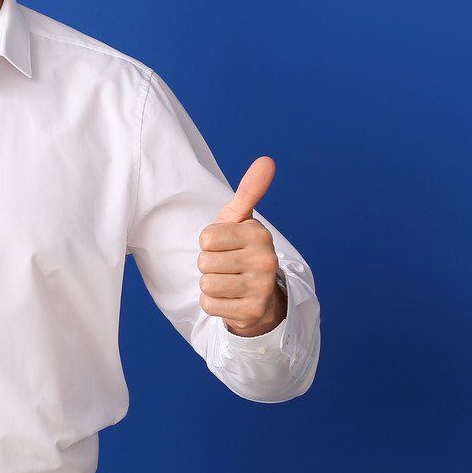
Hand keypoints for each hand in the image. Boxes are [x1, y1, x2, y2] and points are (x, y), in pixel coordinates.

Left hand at [198, 156, 284, 336]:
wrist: (258, 294)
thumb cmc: (240, 250)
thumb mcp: (240, 220)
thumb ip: (249, 191)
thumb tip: (267, 160)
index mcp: (259, 233)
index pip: (206, 238)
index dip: (209, 244)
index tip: (226, 247)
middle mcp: (266, 259)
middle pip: (204, 262)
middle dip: (209, 266)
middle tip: (228, 267)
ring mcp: (262, 287)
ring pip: (206, 284)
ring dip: (211, 286)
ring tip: (229, 283)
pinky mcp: (253, 312)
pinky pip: (210, 305)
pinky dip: (214, 304)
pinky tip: (231, 300)